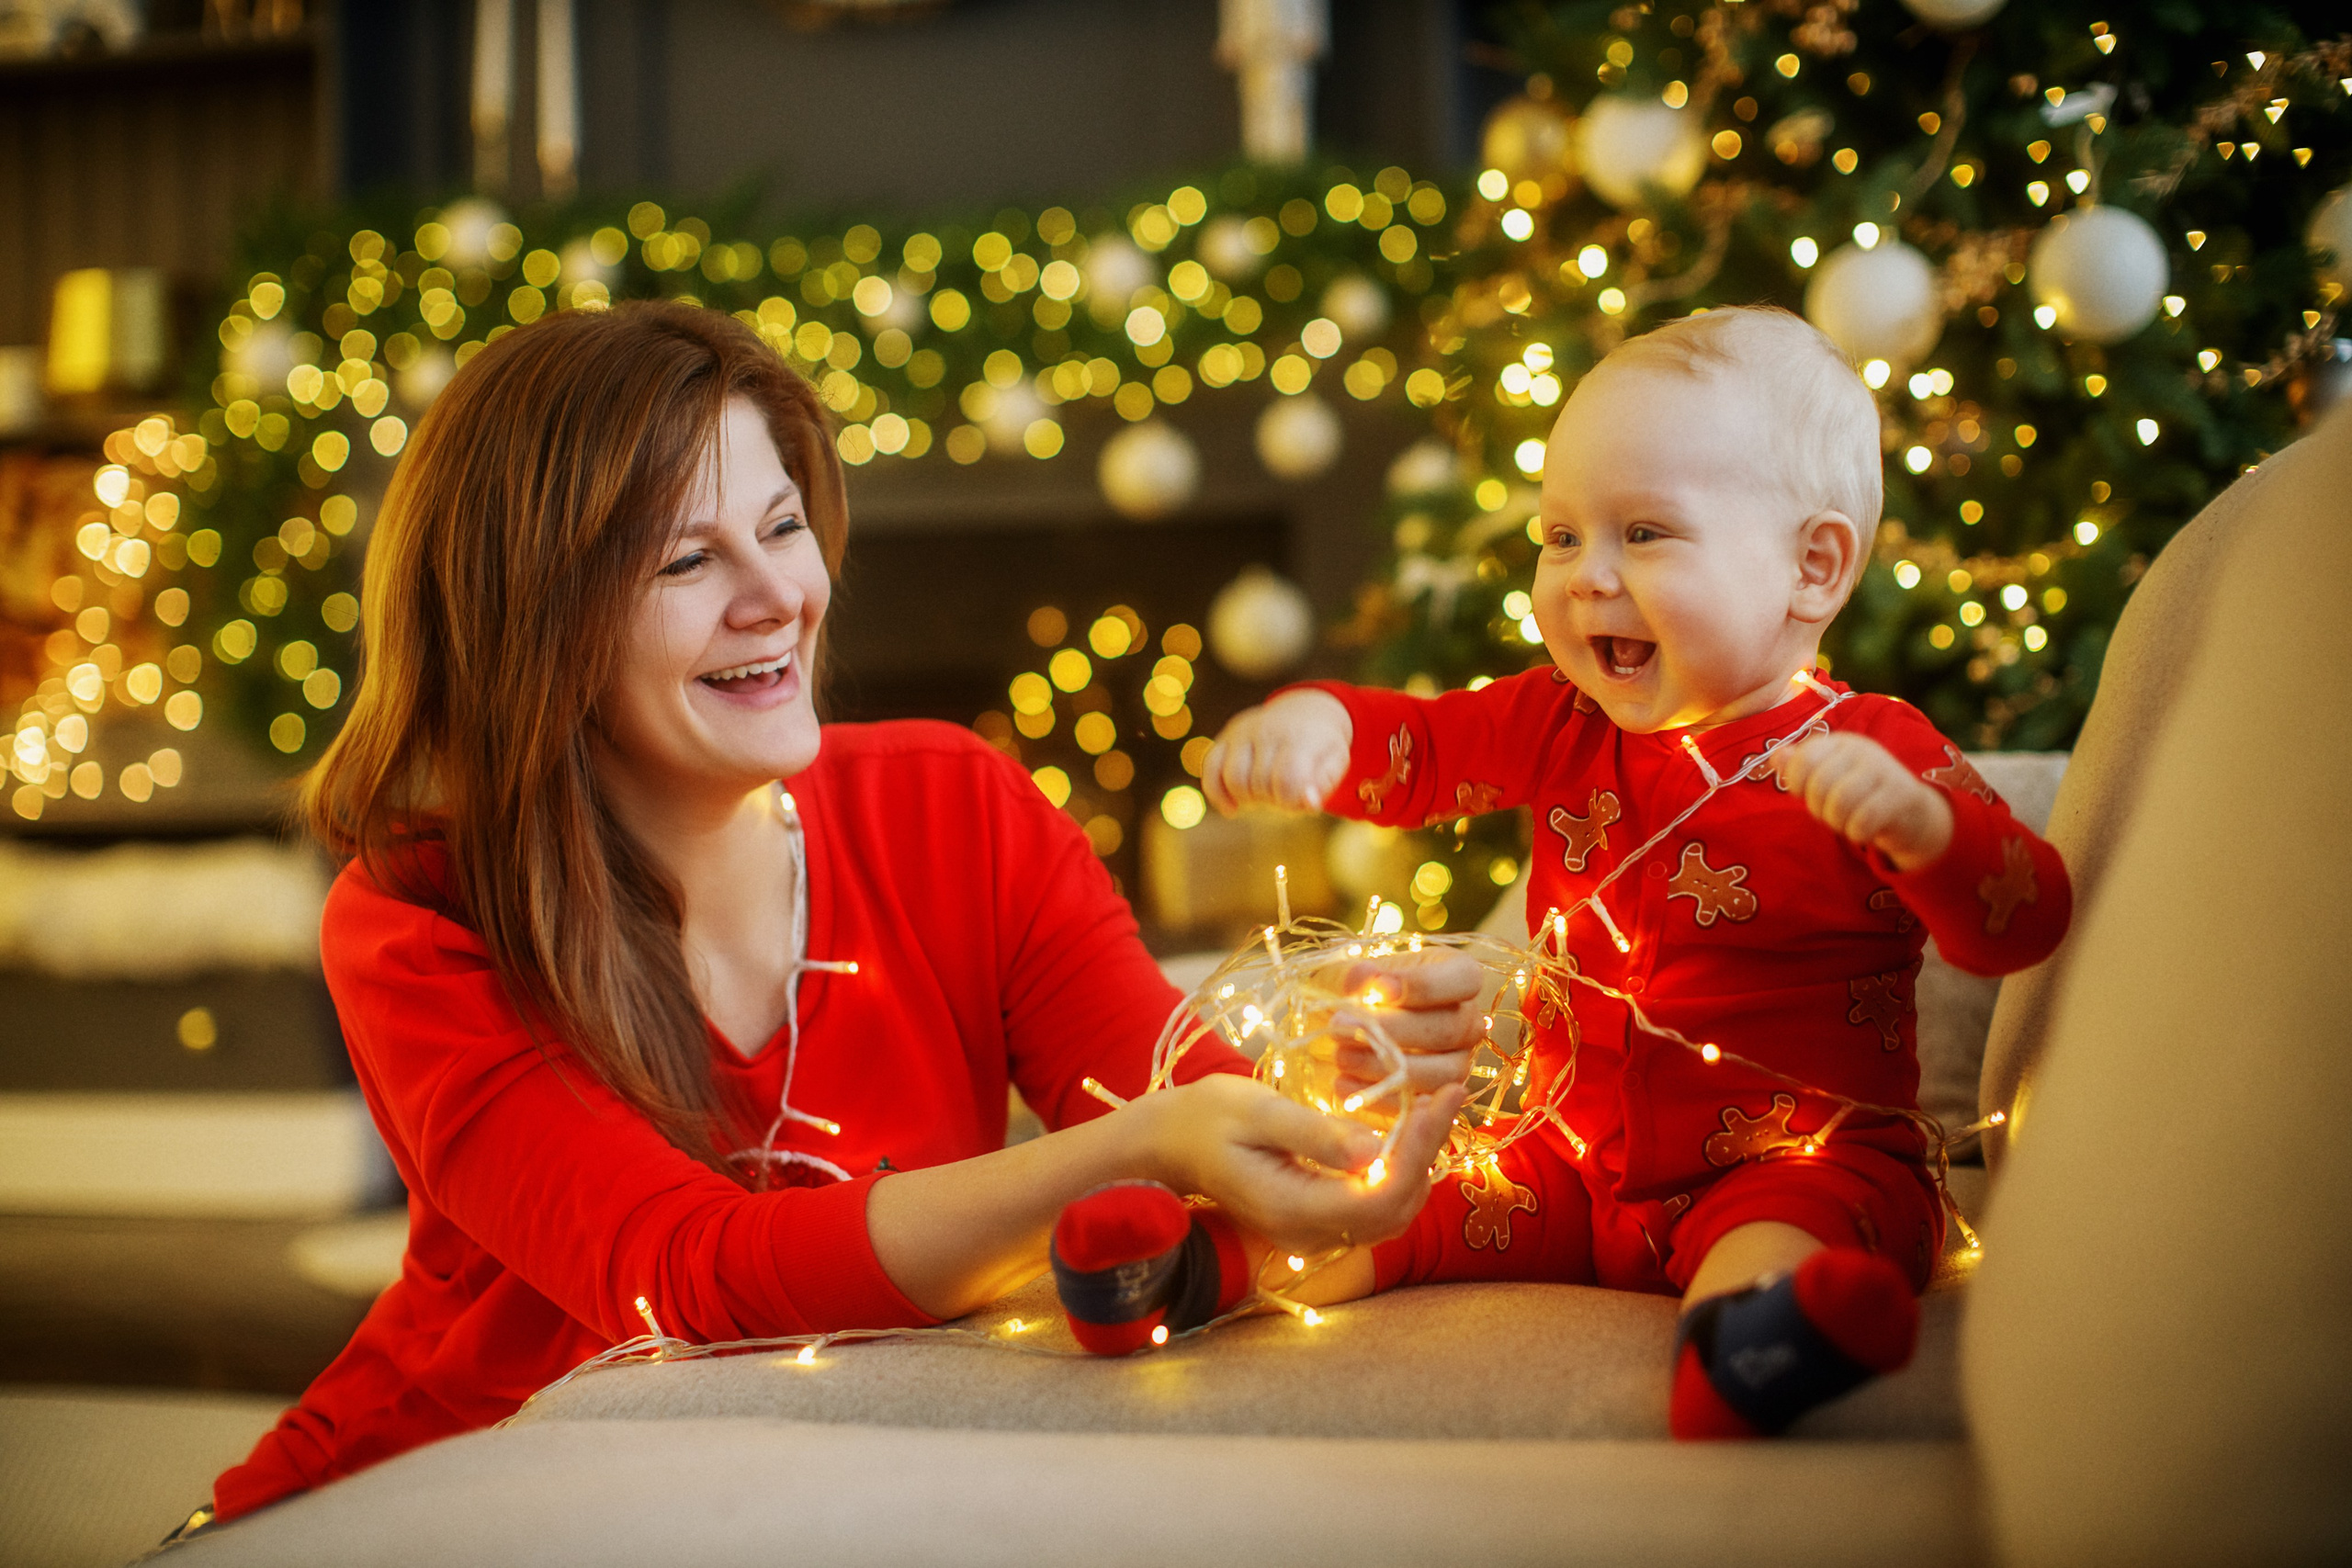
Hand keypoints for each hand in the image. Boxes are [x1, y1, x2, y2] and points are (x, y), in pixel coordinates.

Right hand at [1132, 1075, 1466, 1253]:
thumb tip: (1377, 1151)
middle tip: (1446, 1094)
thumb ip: (1317, 1134)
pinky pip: (1372, 1207)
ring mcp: (1312, 1233)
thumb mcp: (1257, 1112)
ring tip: (1433, 1108)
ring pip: (1391, 1213)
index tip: (1441, 1096)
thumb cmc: (1204, 1118)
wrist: (1165, 1145)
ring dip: (1418, 1164)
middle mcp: (1308, 1234)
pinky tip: (1404, 1132)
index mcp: (1293, 1209)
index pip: (1382, 1193)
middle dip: (1429, 1153)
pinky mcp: (1315, 1220)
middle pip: (1396, 1209)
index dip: (1421, 1148)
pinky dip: (1398, 1172)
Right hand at [1202, 690, 1352, 815]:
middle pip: (1259, 783)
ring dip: (1248, 800)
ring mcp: (1242, 731)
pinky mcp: (1225, 737)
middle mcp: (1268, 729)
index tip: (1297, 801)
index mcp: (1299, 736)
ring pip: (1233, 779)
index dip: (1290, 802)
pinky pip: (1210, 770)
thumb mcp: (1334, 763)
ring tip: (1263, 797)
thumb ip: (1323, 786)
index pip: (1287, 781)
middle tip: (1283, 795)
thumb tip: (1308, 803)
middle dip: (1272, 800)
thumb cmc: (1320, 747)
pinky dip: (1218, 795)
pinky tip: (1233, 809)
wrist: (1304, 713)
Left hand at [1315, 946, 1482, 1101]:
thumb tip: (1365, 976)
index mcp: (1457, 976)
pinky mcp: (1438, 1098)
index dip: (1425, 985)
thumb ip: (1353, 974)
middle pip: (1450, 1029)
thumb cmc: (1352, 992)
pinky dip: (1382, 1097)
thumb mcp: (1344, 974)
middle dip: (1394, 1030)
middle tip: (1344, 1025)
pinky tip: (1343, 1083)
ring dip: (1388, 1067)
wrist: (1341, 1031)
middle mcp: (1467, 1021)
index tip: (1379, 989)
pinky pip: (1424, 1106)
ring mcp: (1458, 1061)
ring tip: (1342, 1056)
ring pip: (1443, 1072)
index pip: (1464, 978)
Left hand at [1780, 732, 1954, 871]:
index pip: (1803, 759)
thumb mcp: (1827, 778)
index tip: (1806, 793)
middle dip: (1818, 807)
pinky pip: (1863, 820)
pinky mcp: (1902, 795)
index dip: (1797, 784)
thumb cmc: (1859, 796)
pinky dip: (1856, 833)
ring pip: (1840, 803)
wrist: (1911, 815)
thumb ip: (1799, 767)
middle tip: (1829, 813)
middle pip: (1819, 784)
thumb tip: (1777, 757)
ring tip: (1845, 821)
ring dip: (1837, 822)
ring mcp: (1885, 770)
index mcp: (1841, 742)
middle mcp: (1863, 750)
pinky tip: (1862, 831)